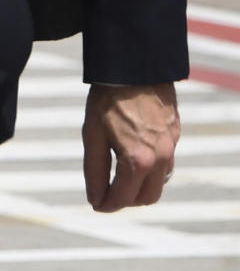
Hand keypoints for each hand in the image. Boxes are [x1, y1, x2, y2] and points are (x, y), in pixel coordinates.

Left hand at [82, 82, 179, 211]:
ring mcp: (171, 146)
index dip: (106, 205)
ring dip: (142, 186)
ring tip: (121, 175)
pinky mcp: (175, 133)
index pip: (123, 198)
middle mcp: (160, 158)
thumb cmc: (108, 98)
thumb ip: (94, 170)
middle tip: (109, 192)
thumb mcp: (93, 134)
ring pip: (160, 182)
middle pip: (146, 198)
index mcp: (138, 161)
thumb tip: (96, 199)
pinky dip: (153, 168)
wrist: (134, 65)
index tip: (96, 204)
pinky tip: (137, 155)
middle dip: (127, 200)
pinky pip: (168, 162)